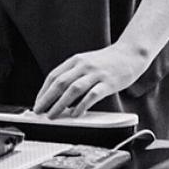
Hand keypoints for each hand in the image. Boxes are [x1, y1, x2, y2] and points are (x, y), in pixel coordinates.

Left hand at [33, 44, 148, 118]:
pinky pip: (92, 95)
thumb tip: (57, 94)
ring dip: (60, 104)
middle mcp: (83, 66)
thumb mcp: (86, 62)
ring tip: (53, 115)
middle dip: (47, 99)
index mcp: (75, 60)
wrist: (130, 54)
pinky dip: (81, 105)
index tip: (37, 103)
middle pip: (60, 83)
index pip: (53, 76)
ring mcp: (96, 74)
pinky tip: (75, 114)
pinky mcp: (108, 83)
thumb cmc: (107, 62)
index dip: (43, 91)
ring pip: (73, 89)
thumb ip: (73, 74)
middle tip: (39, 111)